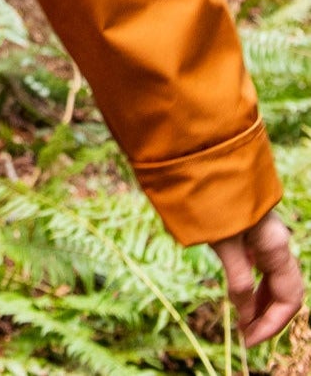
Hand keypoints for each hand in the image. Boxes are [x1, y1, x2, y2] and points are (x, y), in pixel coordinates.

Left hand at [210, 208, 303, 346]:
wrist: (204, 154)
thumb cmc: (214, 195)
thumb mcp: (223, 242)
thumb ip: (238, 280)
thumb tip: (246, 317)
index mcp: (275, 247)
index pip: (289, 299)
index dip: (272, 324)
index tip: (248, 340)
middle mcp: (275, 242)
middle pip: (284, 290)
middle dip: (267, 315)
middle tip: (244, 333)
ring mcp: (263, 234)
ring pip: (272, 276)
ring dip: (260, 300)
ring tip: (241, 316)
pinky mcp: (249, 227)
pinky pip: (260, 262)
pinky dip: (252, 281)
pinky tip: (238, 287)